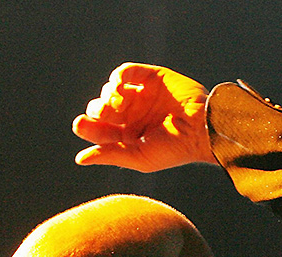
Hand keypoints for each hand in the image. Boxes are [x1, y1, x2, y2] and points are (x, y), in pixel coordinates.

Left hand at [72, 63, 216, 171]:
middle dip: (97, 110)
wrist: (202, 128)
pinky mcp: (151, 78)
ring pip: (111, 89)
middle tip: (105, 113)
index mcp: (126, 136)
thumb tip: (80, 159)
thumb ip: (109, 154)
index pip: (99, 130)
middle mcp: (131, 115)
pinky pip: (127, 72)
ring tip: (118, 103)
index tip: (79, 124)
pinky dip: (118, 77)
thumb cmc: (173, 149)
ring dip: (108, 94)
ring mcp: (141, 95)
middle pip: (101, 108)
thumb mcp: (138, 156)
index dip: (86, 127)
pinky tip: (119, 87)